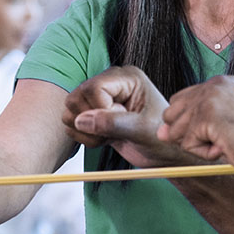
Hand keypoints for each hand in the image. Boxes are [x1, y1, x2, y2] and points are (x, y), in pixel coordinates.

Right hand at [63, 66, 197, 168]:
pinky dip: (84, 137)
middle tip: (115, 130)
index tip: (122, 120)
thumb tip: (82, 120)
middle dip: (91, 121)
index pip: (93, 88)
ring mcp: (100, 99)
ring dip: (86, 131)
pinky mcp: (93, 114)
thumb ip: (114, 123)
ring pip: (70, 111)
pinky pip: (71, 124)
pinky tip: (105, 138)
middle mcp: (111, 83)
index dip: (101, 110)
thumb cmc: (161, 139)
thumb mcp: (142, 130)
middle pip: (76, 97)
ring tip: (110, 135)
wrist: (163, 155)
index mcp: (128, 78)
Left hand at [158, 75, 233, 187]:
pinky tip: (229, 148)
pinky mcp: (209, 115)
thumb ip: (192, 125)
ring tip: (230, 143)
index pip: (180, 102)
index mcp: (222, 83)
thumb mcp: (221, 130)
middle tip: (225, 139)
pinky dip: (205, 153)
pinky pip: (187, 143)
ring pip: (177, 131)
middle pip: (172, 115)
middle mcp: (216, 84)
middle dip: (191, 135)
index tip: (222, 133)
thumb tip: (160, 132)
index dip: (191, 125)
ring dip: (200, 146)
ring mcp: (212, 97)